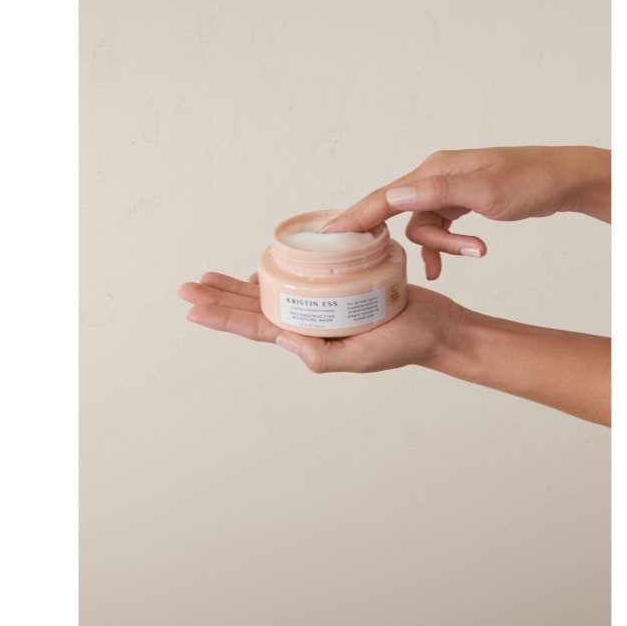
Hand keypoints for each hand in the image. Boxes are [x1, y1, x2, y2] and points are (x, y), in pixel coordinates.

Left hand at [178, 272, 463, 373]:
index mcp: (310, 342)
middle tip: (188, 285)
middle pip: (254, 309)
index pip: (256, 327)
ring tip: (212, 276)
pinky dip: (277, 274)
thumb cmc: (406, 344)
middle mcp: (310, 325)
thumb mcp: (363, 357)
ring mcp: (322, 308)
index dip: (223, 315)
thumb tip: (279, 338)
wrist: (438, 328)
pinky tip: (263, 268)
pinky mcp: (337, 290)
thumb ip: (322, 356)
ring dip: (240, 286)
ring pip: (271, 294)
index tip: (193, 305)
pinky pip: (299, 280)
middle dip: (220, 297)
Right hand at [325, 146, 609, 278]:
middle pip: (404, 215)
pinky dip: (449, 244)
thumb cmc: (531, 181)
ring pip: (425, 227)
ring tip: (476, 252)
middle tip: (419, 265)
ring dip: (446, 246)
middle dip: (421, 242)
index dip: (356, 215)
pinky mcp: (460, 201)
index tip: (328, 233)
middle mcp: (435, 177)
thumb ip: (438, 193)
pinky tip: (467, 255)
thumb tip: (393, 195)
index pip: (386, 195)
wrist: (564, 180)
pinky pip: (440, 228)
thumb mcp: (486, 192)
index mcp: (435, 170)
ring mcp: (448, 189)